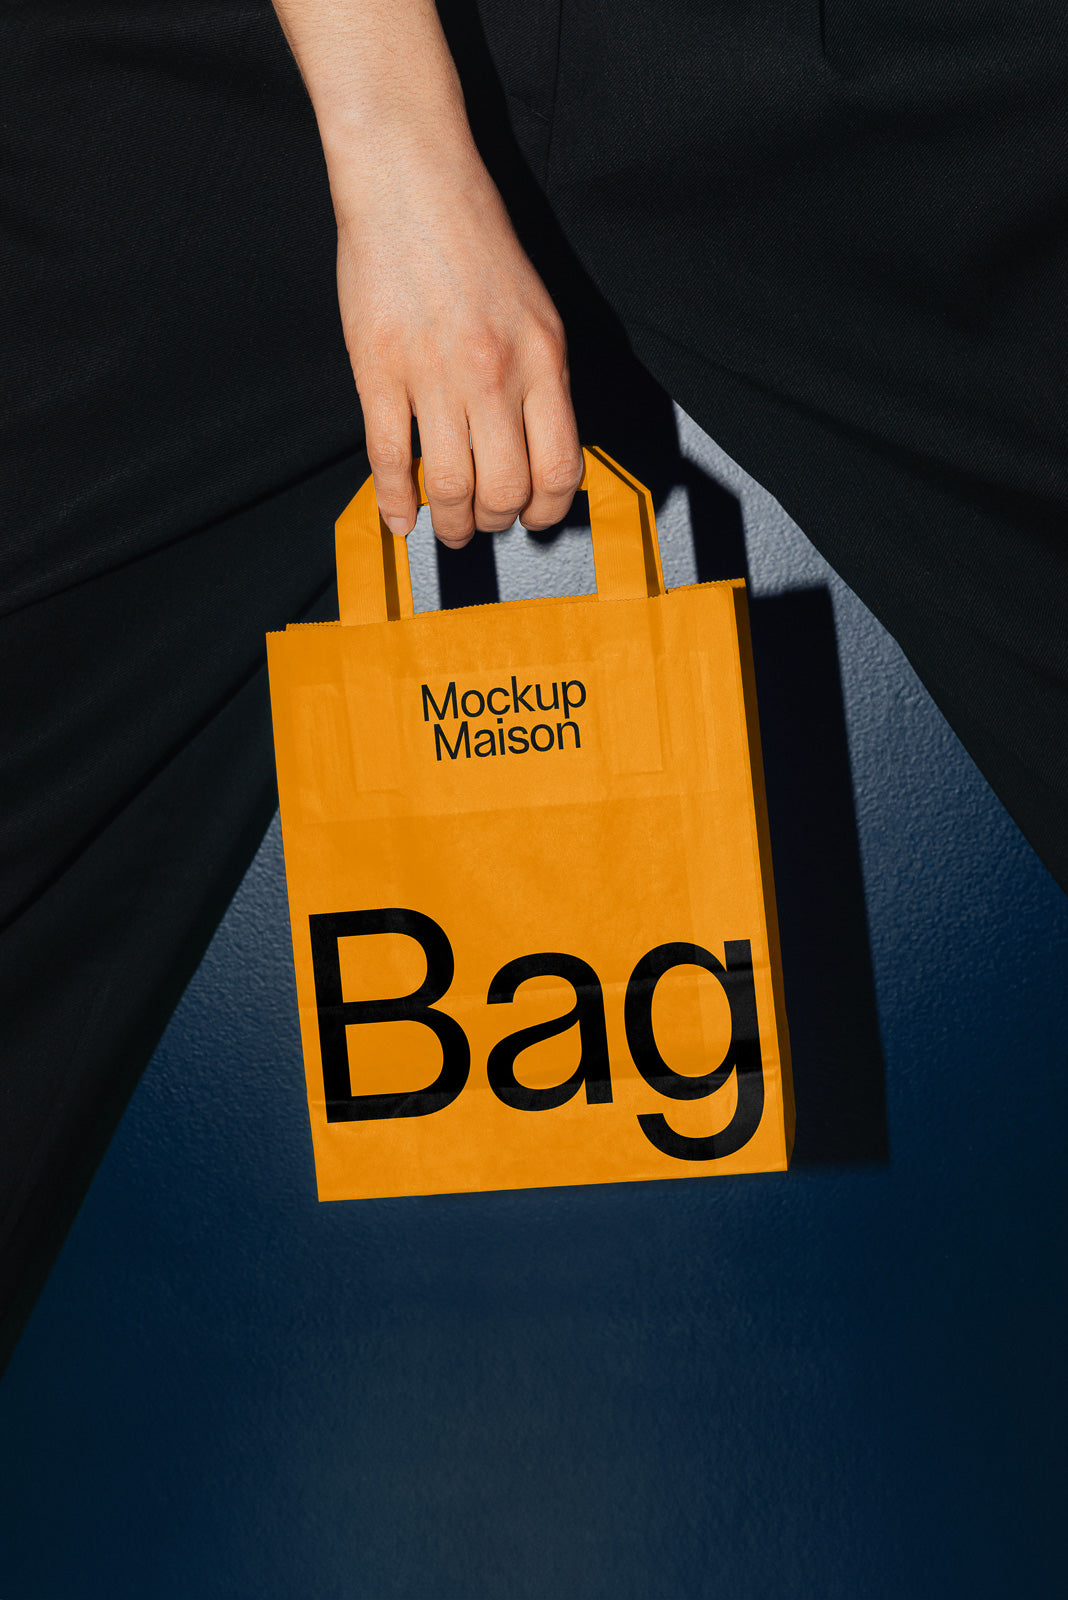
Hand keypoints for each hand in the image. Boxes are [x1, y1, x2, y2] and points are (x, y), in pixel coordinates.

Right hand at [334, 147, 582, 547]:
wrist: (412, 179)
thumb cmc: (473, 236)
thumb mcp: (535, 309)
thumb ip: (540, 377)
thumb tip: (538, 442)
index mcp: (542, 360)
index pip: (560, 467)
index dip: (549, 508)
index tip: (534, 516)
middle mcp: (495, 374)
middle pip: (506, 488)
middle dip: (495, 520)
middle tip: (482, 522)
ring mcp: (435, 375)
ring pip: (450, 485)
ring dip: (449, 523)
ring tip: (445, 529)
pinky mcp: (380, 370)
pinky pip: (390, 458)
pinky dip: (394, 502)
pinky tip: (398, 518)